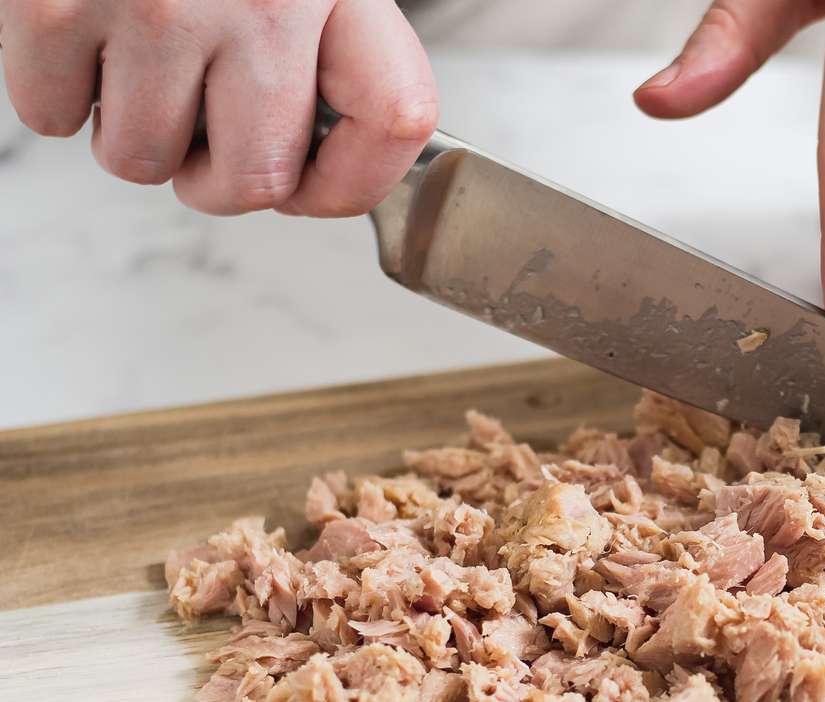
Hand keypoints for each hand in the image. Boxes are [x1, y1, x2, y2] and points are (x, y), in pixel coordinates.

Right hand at [0, 0, 436, 215]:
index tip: (318, 185)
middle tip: (202, 133)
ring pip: (144, 161)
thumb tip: (326, 162)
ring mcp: (156, 7)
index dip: (356, 180)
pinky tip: (81, 35)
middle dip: (221, 177)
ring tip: (135, 64)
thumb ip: (339, 36)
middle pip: (259, 180)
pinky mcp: (54, 1)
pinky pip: (53, 115)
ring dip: (135, 131)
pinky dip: (56, 92)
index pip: (396, 120)